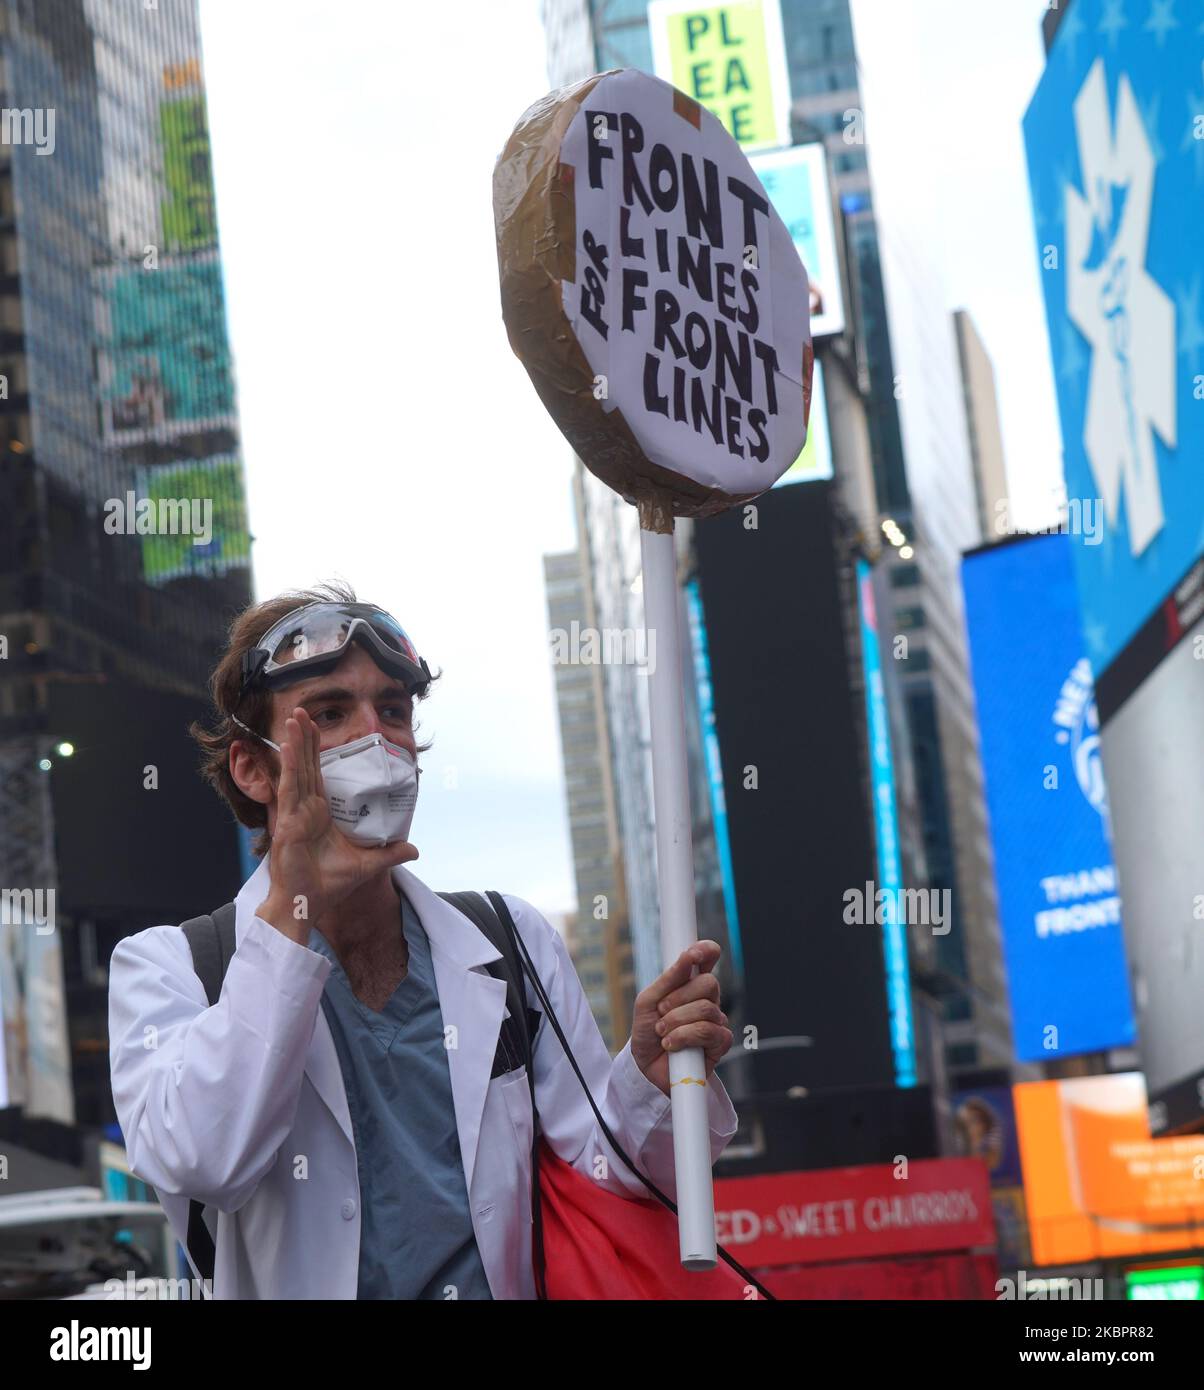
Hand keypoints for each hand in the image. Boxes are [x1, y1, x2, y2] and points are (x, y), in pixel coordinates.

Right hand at [256, 708, 417, 938]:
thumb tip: (415, 849)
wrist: (308, 905)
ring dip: (295, 743)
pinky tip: (288, 747)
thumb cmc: (328, 885)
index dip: (315, 750)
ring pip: (296, 771)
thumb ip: (389, 853)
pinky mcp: (287, 823)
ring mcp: (294, 814)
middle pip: (305, 765)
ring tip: (294, 717)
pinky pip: (290, 790)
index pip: (318, 774)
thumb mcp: (367, 864)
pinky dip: (289, 767)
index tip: (315, 727)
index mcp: (317, 813)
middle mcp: (304, 809)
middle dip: (304, 738)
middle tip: (302, 710)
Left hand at [629, 941, 731, 1097]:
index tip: (694, 954)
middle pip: (708, 983)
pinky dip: (683, 1037)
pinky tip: (672, 1045)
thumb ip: (668, 979)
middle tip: (661, 1011)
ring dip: (676, 1021)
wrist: (645, 1067)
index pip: (707, 958)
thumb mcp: (648, 1001)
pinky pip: (708, 1031)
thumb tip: (687, 957)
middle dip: (679, 998)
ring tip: (662, 1032)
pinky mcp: (720, 1043)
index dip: (706, 950)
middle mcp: (706, 999)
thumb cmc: (647, 1032)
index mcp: (689, 983)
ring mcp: (716, 1020)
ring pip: (706, 1008)